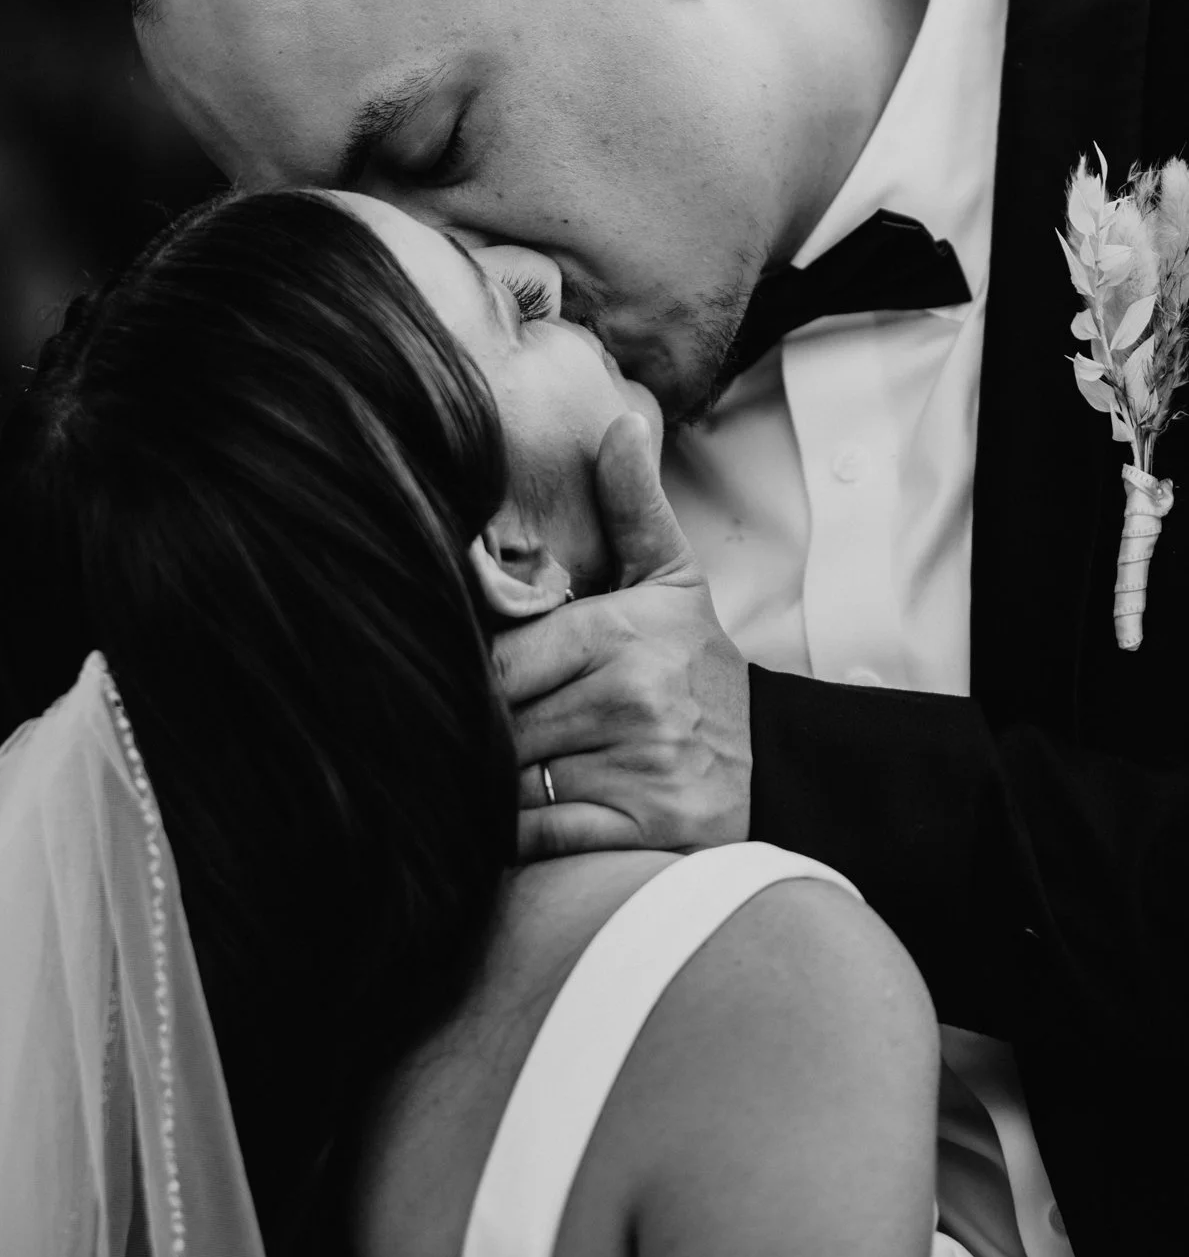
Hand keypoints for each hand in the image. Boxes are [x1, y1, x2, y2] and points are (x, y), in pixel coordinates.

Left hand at [497, 411, 752, 859]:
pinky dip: (517, 836)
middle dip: (484, 732)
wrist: (776, 764)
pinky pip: (538, 836)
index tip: (484, 683)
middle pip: (500, 722)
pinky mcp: (640, 828)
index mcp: (619, 633)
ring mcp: (637, 767)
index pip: (498, 661)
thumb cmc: (697, 667)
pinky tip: (526, 815)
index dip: (481, 679)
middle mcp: (628, 698)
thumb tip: (620, 420)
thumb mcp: (673, 578)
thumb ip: (633, 503)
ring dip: (494, 784)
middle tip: (481, 731)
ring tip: (502, 771)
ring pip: (512, 779)